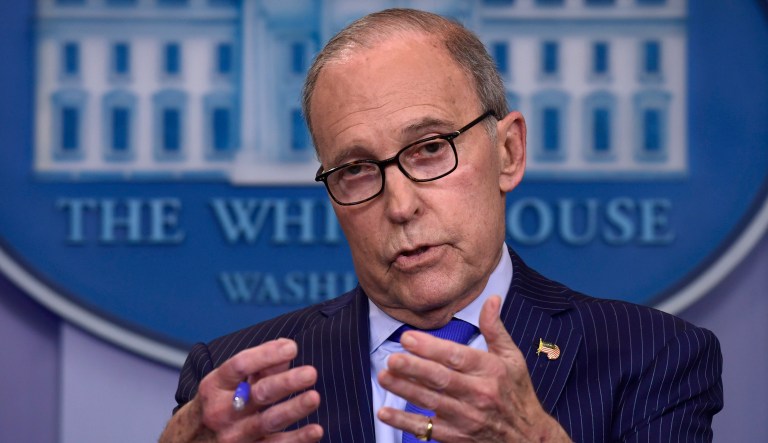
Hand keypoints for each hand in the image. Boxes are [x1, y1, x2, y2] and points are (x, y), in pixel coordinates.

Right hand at [162, 338, 322, 442]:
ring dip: (293, 410)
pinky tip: (315, 430)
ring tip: (314, 398)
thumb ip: (258, 366)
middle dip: (285, 383)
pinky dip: (296, 440)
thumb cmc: (217, 404)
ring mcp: (232, 436)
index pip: (239, 366)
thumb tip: (287, 349)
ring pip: (267, 422)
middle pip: (256, 394)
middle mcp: (221, 411)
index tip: (291, 347)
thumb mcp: (226, 383)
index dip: (265, 355)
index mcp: (215, 386)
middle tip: (310, 373)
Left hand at [377, 296, 570, 441]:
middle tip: (392, 358)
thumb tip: (492, 297)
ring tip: (384, 376)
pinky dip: (405, 422)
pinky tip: (384, 413)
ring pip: (431, 402)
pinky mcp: (456, 436)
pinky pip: (427, 429)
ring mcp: (467, 418)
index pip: (457, 357)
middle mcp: (478, 394)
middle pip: (441, 380)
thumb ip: (495, 328)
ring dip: (405, 390)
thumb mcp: (512, 357)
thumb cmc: (517, 392)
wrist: (528, 438)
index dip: (431, 348)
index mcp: (490, 370)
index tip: (408, 337)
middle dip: (414, 368)